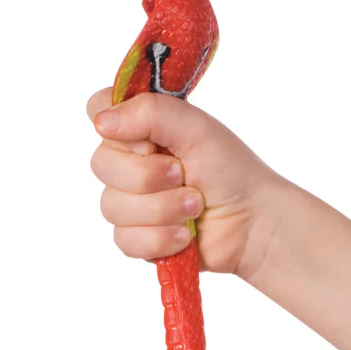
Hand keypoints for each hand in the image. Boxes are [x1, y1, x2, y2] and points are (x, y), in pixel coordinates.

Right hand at [86, 87, 283, 278]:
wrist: (252, 222)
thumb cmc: (229, 169)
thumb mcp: (194, 127)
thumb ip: (149, 112)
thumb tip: (101, 122)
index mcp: (140, 127)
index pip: (97, 109)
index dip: (116, 127)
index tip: (149, 140)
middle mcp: (130, 161)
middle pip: (101, 165)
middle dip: (148, 176)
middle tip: (183, 175)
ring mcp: (131, 202)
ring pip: (112, 207)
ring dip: (161, 209)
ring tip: (195, 206)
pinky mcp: (138, 238)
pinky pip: (125, 240)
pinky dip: (159, 238)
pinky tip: (184, 236)